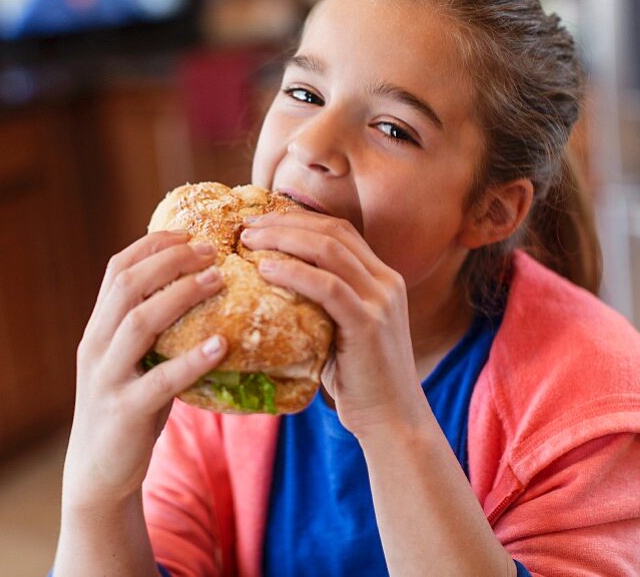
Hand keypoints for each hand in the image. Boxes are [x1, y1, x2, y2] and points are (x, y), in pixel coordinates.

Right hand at [62, 230, 228, 512]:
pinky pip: (161, 380)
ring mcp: (107, 378)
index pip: (117, 271)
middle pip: (128, 286)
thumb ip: (153, 330)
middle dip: (169, 261)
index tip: (188, 232)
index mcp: (98, 329)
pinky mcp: (124, 411)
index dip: (151, 246)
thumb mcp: (132, 361)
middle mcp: (96, 346)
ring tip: (218, 279)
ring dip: (181, 295)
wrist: (98, 473)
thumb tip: (202, 291)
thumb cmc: (128, 409)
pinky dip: (192, 360)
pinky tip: (221, 344)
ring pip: (140, 323)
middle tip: (211, 249)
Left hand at [240, 211, 425, 436]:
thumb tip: (272, 286)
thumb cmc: (359, 381)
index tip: (261, 221)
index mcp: (383, 278)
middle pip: (332, 232)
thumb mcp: (343, 331)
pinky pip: (327, 286)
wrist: (392, 420)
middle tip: (247, 226)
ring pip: (329, 250)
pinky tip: (265, 269)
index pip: (340, 230)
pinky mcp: (368, 324)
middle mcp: (386, 282)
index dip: (298, 219)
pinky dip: (293, 272)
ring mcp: (380, 301)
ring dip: (283, 239)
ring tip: (248, 241)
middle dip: (285, 222)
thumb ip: (323, 305)